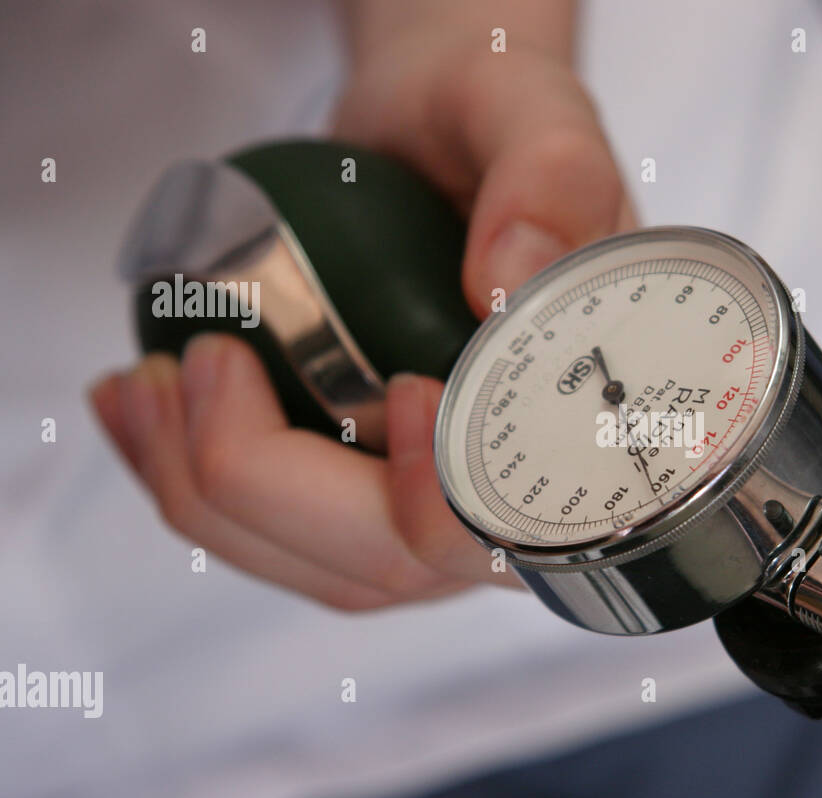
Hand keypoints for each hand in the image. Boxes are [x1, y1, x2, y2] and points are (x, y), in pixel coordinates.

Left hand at [89, 1, 635, 610]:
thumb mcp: (534, 113)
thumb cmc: (497, 125)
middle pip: (395, 561)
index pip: (523, 522)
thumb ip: (551, 178)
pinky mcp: (367, 500)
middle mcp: (520, 499)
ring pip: (322, 568)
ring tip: (142, 384)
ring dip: (207, 494)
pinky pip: (278, 538)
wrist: (440, 131)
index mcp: (590, 433)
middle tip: (205, 362)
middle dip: (268, 483)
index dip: (446, 494)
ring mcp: (438, 512)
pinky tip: (140, 409)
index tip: (401, 390)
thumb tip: (510, 276)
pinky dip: (189, 484)